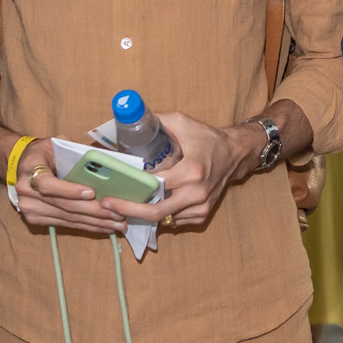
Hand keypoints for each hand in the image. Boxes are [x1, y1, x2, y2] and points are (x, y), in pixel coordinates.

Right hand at [13, 139, 126, 235]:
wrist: (23, 165)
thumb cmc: (45, 152)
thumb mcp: (57, 143)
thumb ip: (75, 151)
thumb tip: (104, 162)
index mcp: (31, 167)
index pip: (47, 183)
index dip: (69, 190)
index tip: (91, 192)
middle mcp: (26, 190)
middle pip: (63, 205)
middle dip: (93, 210)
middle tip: (117, 213)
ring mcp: (29, 207)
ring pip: (67, 217)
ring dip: (94, 222)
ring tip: (117, 223)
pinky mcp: (35, 219)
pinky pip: (65, 224)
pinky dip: (86, 226)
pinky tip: (103, 227)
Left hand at [103, 112, 256, 231]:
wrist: (234, 153)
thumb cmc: (208, 138)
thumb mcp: (183, 122)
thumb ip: (156, 122)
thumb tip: (128, 122)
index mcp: (192, 170)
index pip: (155, 185)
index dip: (133, 188)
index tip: (112, 190)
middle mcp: (197, 192)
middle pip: (156, 211)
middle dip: (129, 210)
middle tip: (108, 206)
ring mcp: (200, 206)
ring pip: (163, 219)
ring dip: (142, 213)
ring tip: (123, 204)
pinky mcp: (202, 214)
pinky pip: (174, 221)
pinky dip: (159, 215)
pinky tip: (148, 205)